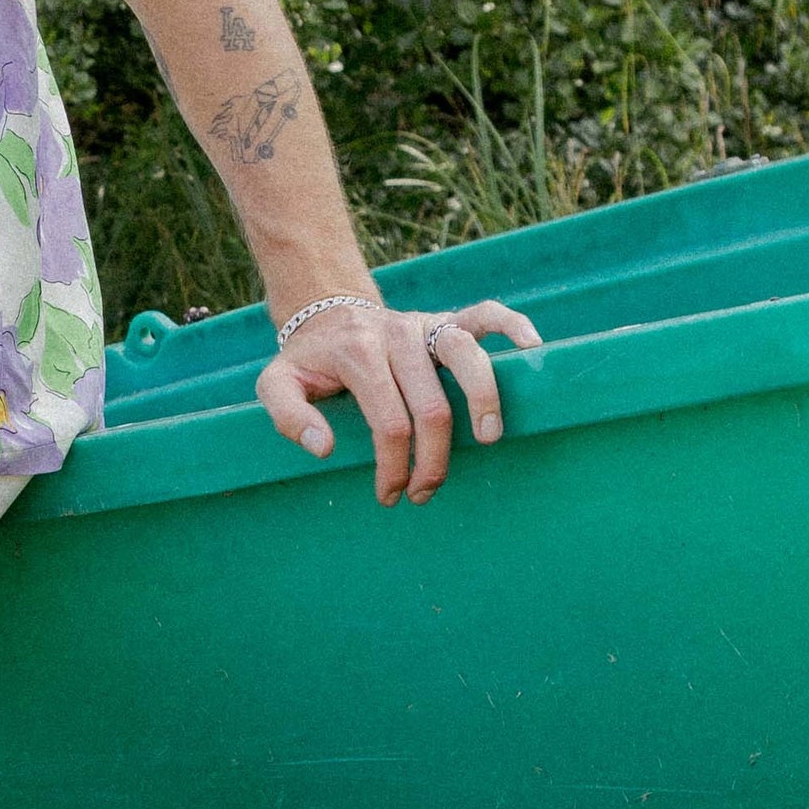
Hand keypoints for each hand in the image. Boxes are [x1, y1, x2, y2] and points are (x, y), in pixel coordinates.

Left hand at [253, 292, 542, 505]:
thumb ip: (287, 415)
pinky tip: (531, 351)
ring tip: (488, 440)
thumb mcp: (276, 383)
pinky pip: (486, 313)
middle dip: (434, 457)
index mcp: (357, 354)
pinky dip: (512, 327)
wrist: (327, 316)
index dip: (395, 466)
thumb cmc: (308, 362)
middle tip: (427, 490)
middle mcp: (395, 333)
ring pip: (465, 355)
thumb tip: (323, 448)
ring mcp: (424, 322)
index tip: (392, 495)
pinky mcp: (446, 318)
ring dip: (483, 400)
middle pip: (431, 402)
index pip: (388, 421)